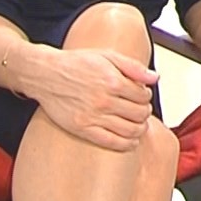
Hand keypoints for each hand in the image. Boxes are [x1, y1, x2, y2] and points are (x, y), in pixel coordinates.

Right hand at [31, 47, 158, 152]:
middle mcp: (104, 101)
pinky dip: (126, 144)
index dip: (146, 97)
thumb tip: (155, 77)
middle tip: (140, 110)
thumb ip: (133, 67)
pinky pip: (111, 142)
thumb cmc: (75, 63)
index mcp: (112, 81)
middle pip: (139, 114)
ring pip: (130, 130)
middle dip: (144, 112)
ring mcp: (93, 117)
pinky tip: (131, 141)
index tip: (142, 96)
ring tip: (137, 124)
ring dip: (139, 129)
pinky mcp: (82, 129)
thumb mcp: (107, 56)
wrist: (45, 74)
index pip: (143, 96)